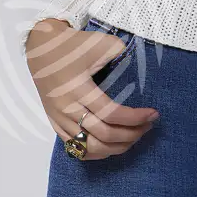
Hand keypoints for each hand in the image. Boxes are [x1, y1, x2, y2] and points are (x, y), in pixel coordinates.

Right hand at [25, 19, 159, 159]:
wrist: (42, 47)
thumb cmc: (73, 45)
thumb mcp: (100, 43)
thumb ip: (121, 53)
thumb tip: (141, 66)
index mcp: (78, 90)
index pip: (111, 114)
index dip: (135, 118)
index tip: (153, 114)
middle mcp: (67, 109)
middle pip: (103, 136)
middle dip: (131, 135)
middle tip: (148, 126)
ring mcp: (59, 120)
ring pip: (89, 148)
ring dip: (116, 148)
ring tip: (134, 137)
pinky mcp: (55, 124)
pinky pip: (75, 149)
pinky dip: (96, 153)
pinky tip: (112, 146)